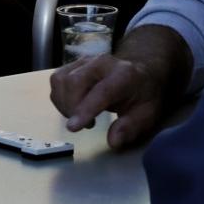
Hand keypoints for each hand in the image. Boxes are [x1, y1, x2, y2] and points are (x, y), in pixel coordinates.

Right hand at [48, 25, 191, 149]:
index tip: (73, 127)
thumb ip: (131, 127)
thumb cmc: (142, 96)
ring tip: (82, 116)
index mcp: (124, 74)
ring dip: (65, 104)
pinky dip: (60, 98)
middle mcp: (102, 63)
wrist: (138, 73)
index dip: (86, 109)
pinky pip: (56, 80)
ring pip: (61, 80)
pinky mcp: (73, 65)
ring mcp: (85, 61)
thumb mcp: (146, 114)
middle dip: (72, 108)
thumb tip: (113, 141)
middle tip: (88, 125)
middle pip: (74, 82)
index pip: (101, 91)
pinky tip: (74, 107)